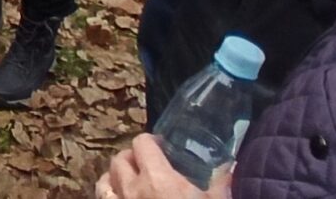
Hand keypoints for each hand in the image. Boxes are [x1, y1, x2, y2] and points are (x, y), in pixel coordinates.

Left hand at [96, 135, 224, 198]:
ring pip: (103, 182)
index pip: (141, 144)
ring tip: (128, 181)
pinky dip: (109, 197)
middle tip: (146, 164)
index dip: (150, 141)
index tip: (162, 146)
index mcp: (157, 179)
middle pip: (118, 160)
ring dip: (114, 177)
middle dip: (131, 157)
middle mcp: (131, 190)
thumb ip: (222, 183)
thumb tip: (232, 167)